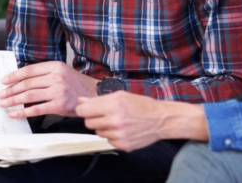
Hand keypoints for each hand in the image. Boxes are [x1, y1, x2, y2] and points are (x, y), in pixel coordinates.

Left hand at [0, 61, 99, 117]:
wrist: (93, 94)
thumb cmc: (75, 84)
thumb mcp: (61, 72)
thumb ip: (44, 74)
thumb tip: (20, 80)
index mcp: (55, 66)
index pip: (29, 70)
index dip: (14, 76)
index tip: (4, 81)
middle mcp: (56, 77)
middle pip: (27, 84)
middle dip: (11, 90)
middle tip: (1, 94)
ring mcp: (58, 91)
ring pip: (29, 96)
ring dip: (13, 100)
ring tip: (4, 103)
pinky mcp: (59, 105)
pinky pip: (36, 109)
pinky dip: (22, 112)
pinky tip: (14, 113)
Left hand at [75, 92, 206, 151]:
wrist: (161, 119)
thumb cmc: (140, 105)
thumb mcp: (120, 96)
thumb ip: (98, 99)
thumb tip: (80, 101)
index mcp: (112, 106)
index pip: (83, 111)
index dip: (83, 109)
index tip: (87, 109)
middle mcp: (115, 121)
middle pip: (88, 123)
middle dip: (93, 118)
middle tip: (105, 115)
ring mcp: (119, 135)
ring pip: (98, 133)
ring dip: (103, 127)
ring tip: (117, 122)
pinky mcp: (123, 145)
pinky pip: (108, 140)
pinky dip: (112, 136)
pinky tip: (123, 130)